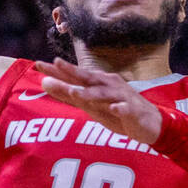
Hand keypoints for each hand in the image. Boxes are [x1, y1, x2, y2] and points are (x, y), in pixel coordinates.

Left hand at [35, 58, 162, 143]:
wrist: (150, 124)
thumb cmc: (118, 111)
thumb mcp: (91, 104)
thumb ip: (70, 94)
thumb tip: (45, 83)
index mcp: (98, 83)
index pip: (74, 75)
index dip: (56, 70)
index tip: (37, 64)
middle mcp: (108, 85)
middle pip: (87, 78)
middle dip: (71, 71)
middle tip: (54, 64)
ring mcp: (121, 97)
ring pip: (104, 94)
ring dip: (90, 93)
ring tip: (75, 92)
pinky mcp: (133, 111)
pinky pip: (126, 109)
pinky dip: (120, 108)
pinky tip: (114, 108)